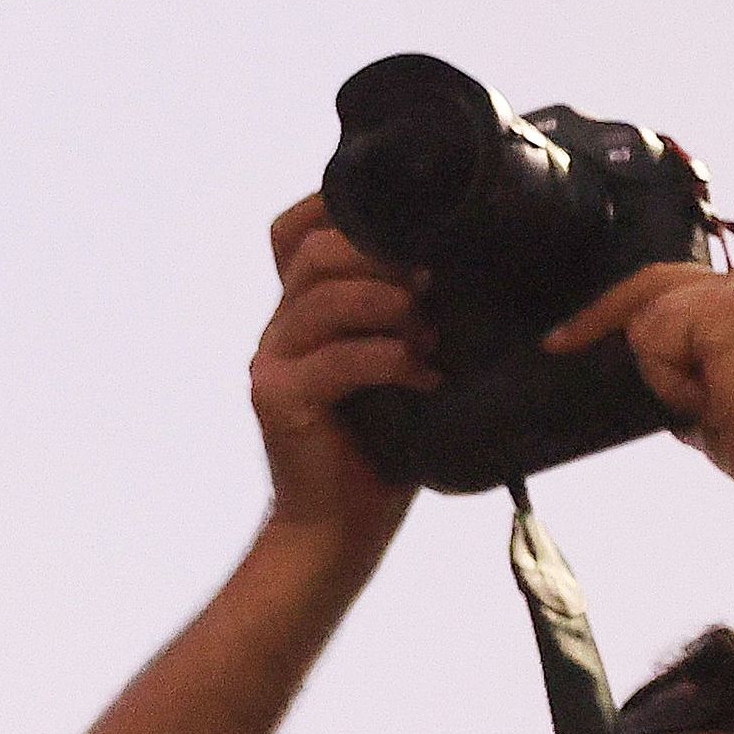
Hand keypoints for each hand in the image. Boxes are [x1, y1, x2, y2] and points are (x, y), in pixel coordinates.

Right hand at [250, 194, 428, 550]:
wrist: (341, 526)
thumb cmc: (383, 443)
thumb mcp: (400, 359)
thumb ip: (406, 310)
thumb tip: (462, 260)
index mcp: (303, 308)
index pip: (293, 230)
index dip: (336, 208)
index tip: (401, 223)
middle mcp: (279, 327)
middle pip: (314, 251)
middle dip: (380, 256)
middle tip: (429, 285)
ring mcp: (271, 362)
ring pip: (324, 297)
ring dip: (388, 306)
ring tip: (427, 335)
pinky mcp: (277, 399)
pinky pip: (337, 357)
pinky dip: (388, 360)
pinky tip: (422, 377)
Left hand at [544, 255, 733, 493]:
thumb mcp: (707, 383)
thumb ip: (677, 356)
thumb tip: (626, 358)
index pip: (666, 284)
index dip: (614, 309)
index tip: (565, 334)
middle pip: (649, 285)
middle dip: (600, 318)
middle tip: (558, 342)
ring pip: (649, 320)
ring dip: (663, 372)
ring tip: (710, 397)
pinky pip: (658, 337)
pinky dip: (671, 376)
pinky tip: (712, 391)